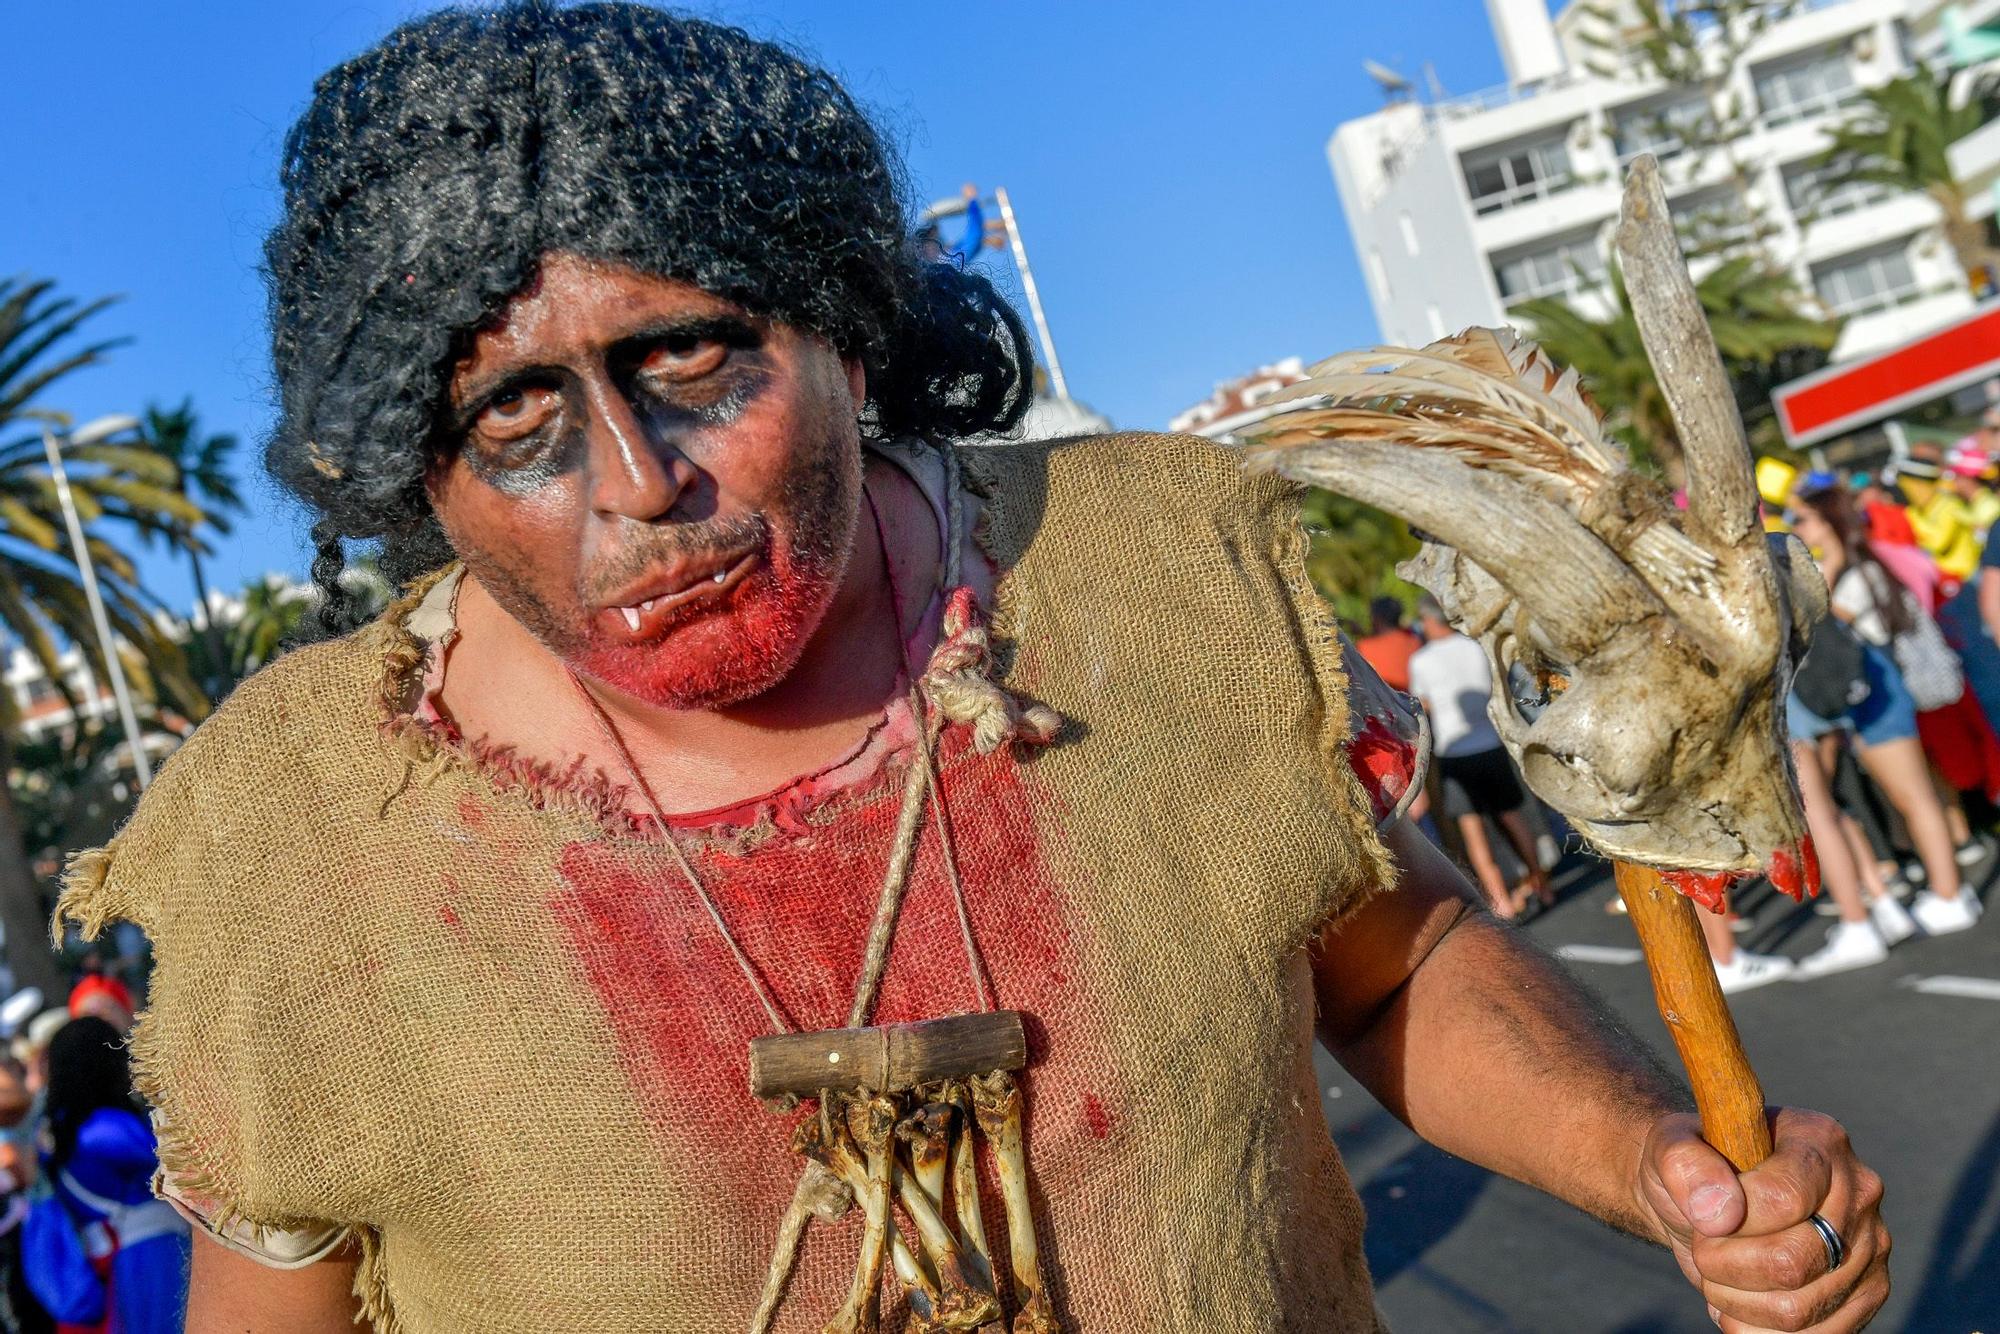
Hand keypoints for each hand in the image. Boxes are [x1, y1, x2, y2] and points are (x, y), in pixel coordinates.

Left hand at [1637, 1109, 1888, 1331]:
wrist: (1708, 1207)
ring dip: (1735, 1302)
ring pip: (1798, 1309)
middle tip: (1704, 1249)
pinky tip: (1741, 1300)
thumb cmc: (1692, 1172)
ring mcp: (1870, 1248)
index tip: (1703, 1217)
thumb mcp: (1670, 1146)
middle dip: (1725, 1264)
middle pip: (1791, 1262)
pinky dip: (1758, 1329)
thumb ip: (1683, 1162)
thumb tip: (1719, 1211)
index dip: (1730, 1220)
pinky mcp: (1866, 1295)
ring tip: (1719, 1275)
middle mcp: (1858, 1192)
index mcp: (1818, 1140)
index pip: (1783, 1198)